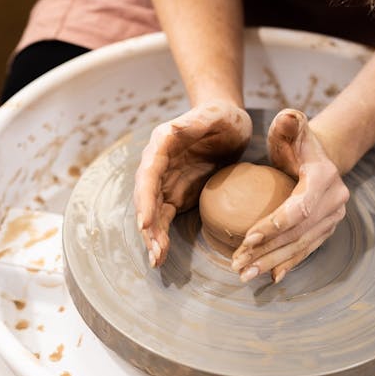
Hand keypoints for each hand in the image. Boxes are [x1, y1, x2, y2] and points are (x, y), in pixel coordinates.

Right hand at [134, 101, 252, 266]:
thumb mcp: (215, 115)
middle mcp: (157, 165)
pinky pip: (164, 218)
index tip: (146, 222)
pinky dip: (161, 236)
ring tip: (157, 260)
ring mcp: (165, 182)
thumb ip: (195, 123)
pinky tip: (162, 255)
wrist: (228, 124)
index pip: (149, 174)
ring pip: (152, 213)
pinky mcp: (175, 195)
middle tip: (155, 251)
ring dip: (153, 237)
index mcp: (162, 144)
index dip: (146, 199)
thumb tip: (174, 129)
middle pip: (146, 199)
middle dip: (148, 226)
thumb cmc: (222, 116)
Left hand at [230, 109, 348, 282]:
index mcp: (324, 178)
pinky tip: (271, 277)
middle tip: (237, 264)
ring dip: (272, 263)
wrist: (321, 155)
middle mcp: (334, 202)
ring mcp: (333, 218)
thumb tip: (287, 118)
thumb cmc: (297, 141)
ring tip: (245, 275)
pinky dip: (288, 264)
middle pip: (296, 233)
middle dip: (266, 251)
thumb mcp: (292, 128)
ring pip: (300, 246)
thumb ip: (289, 123)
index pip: (297, 208)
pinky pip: (306, 250)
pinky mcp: (326, 229)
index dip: (273, 225)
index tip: (247, 238)